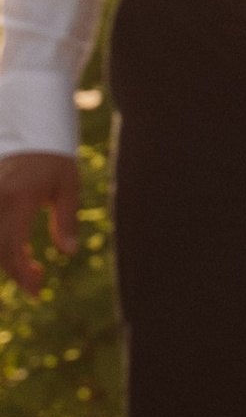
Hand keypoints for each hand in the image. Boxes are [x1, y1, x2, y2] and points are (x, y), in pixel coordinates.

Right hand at [0, 154, 81, 300]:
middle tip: (36, 280)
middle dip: (14, 271)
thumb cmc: (52, 157)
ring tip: (28, 263)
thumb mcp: (67, 186)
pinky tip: (17, 248)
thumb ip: (67, 220)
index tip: (38, 290)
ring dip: (6, 257)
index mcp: (17, 199)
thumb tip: (69, 252)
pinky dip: (2, 243)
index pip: (10, 249)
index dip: (21, 275)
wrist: (28, 126)